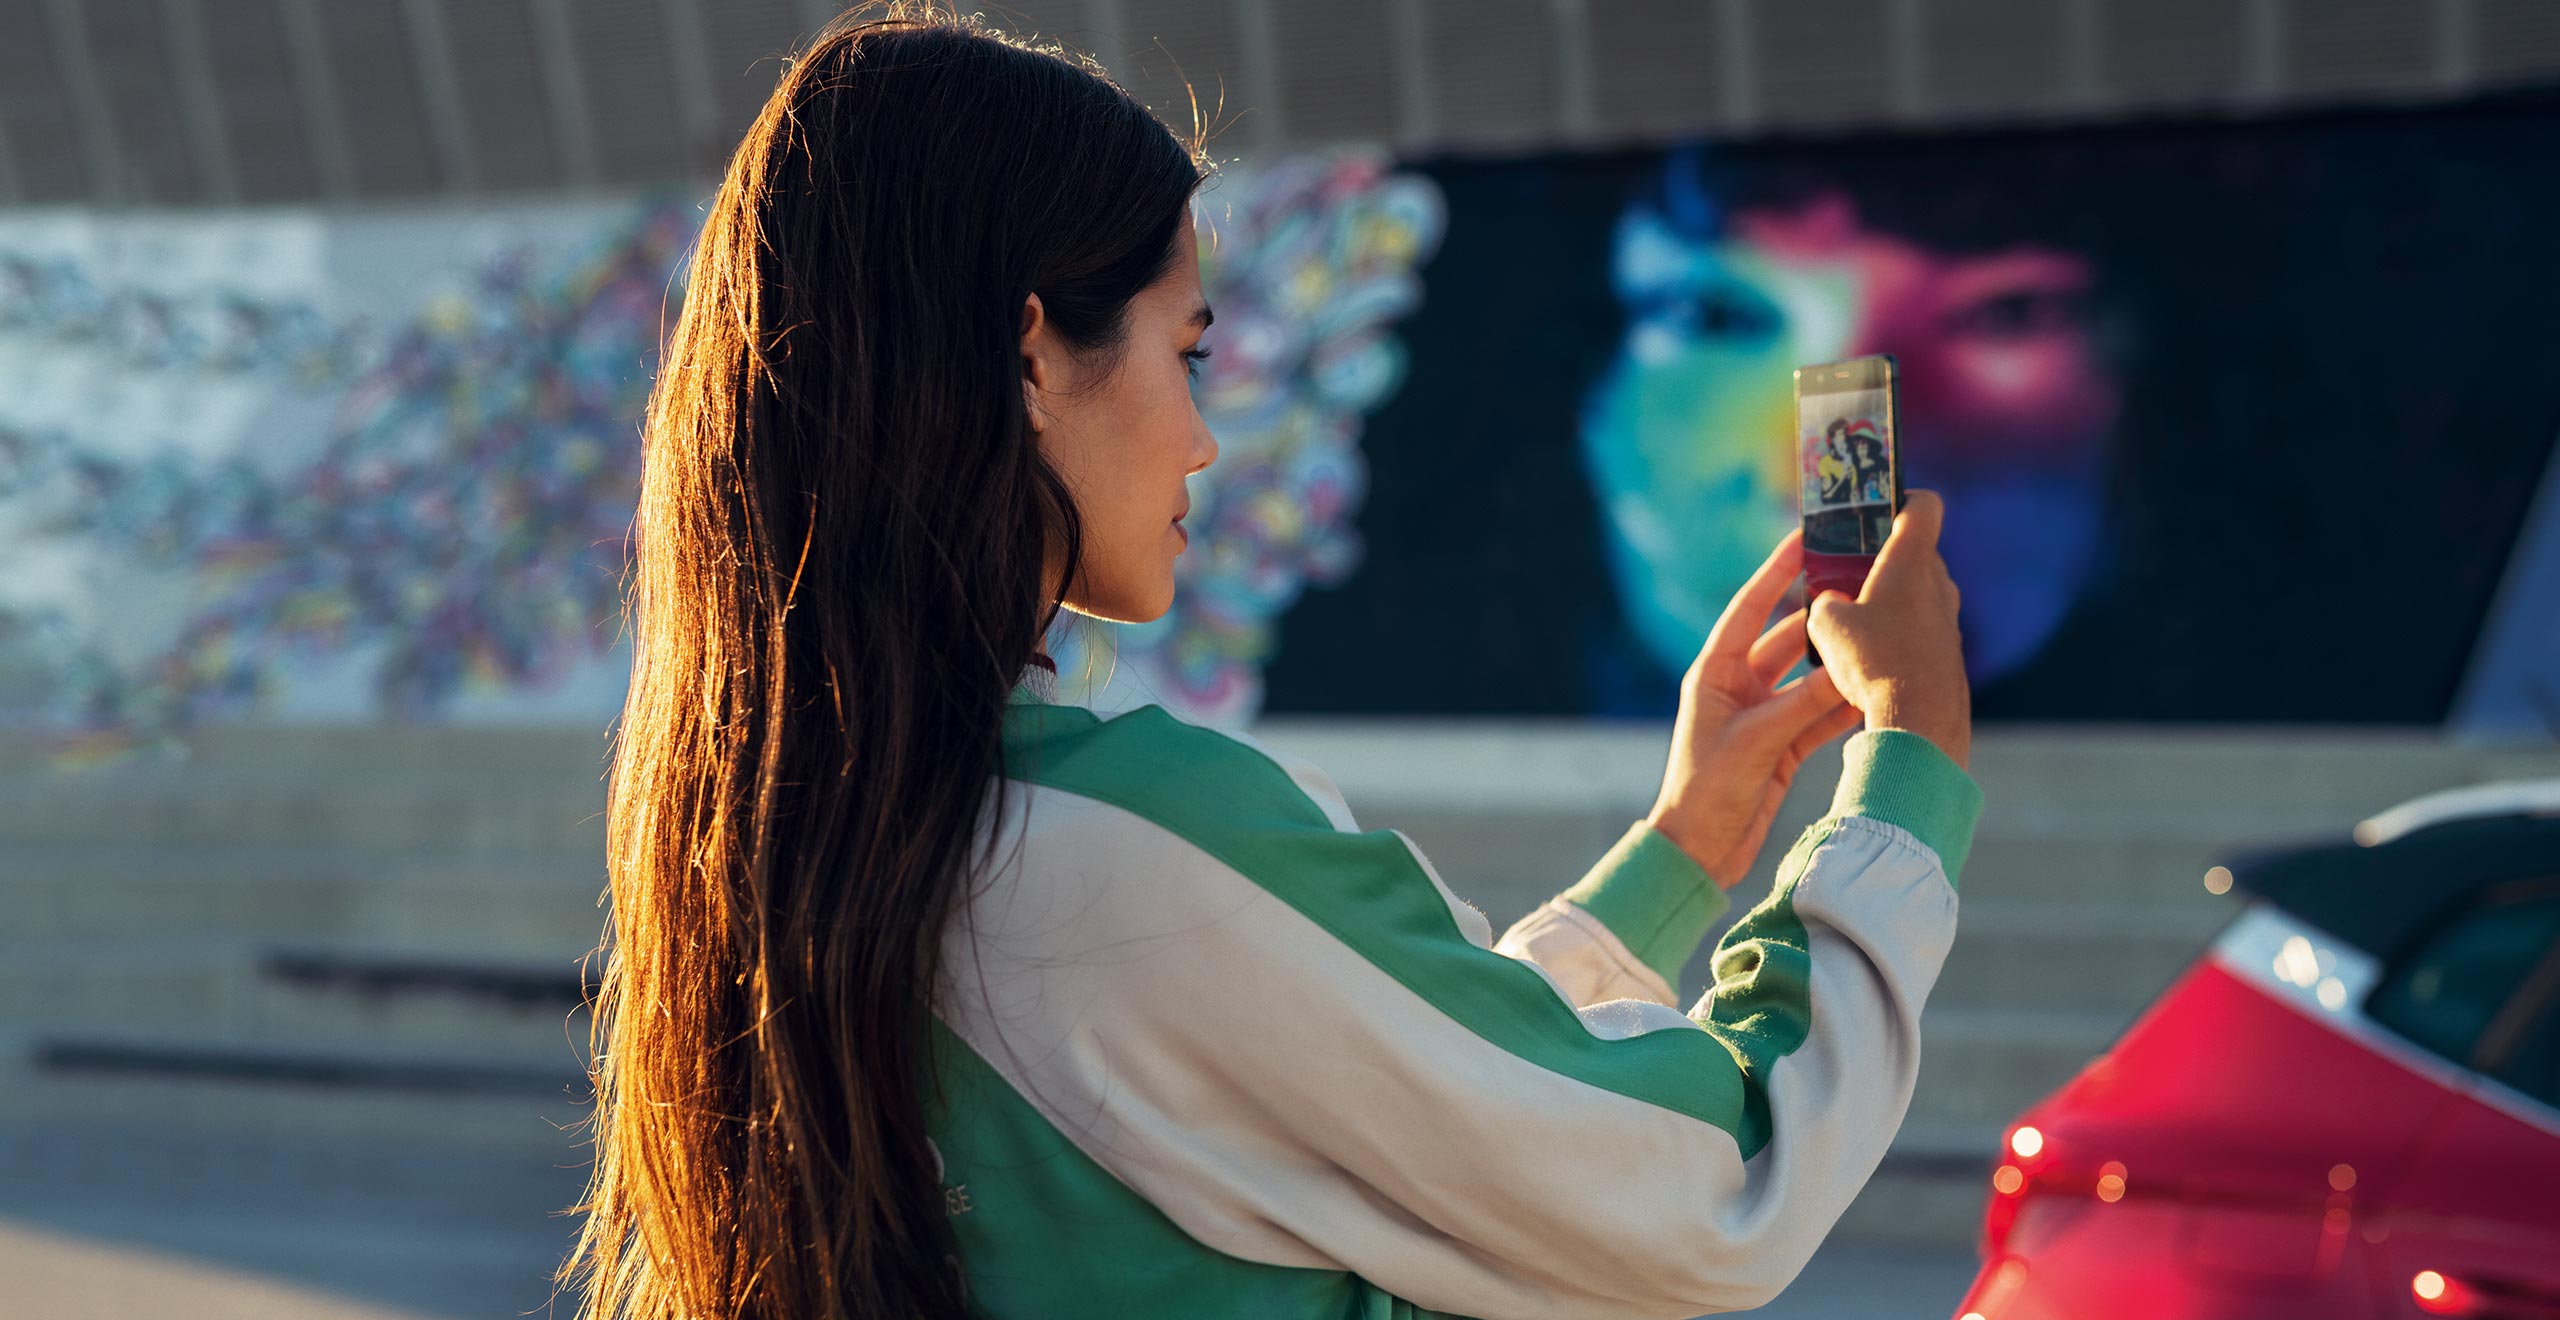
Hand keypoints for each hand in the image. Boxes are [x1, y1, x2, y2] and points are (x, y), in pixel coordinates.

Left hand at [1647, 529, 1863, 889]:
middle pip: (1786, 639)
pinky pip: (1818, 714)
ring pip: (1808, 677)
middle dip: (1821, 617)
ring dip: (1838, 662)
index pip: (1749, 609)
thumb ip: (1802, 705)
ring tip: (1878, 632)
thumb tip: (1847, 669)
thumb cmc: (1708, 792)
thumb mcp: (1757, 741)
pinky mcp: (1781, 744)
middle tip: (1861, 588)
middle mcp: (1737, 687)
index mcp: (1714, 673)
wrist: (1700, 852)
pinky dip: (1842, 704)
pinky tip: (1873, 688)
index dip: (1776, 572)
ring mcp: (1761, 714)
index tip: (1804, 537)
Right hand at [1805, 489, 1969, 769]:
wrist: (1921, 722)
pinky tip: (1873, 661)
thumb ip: (1824, 603)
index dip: (1901, 498)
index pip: (1924, 504)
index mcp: (1910, 560)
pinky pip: (1922, 629)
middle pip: (1914, 552)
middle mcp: (1939, 583)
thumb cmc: (1873, 663)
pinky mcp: (1950, 652)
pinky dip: (1900, 634)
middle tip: (1846, 576)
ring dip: (1890, 601)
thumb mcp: (1826, 627)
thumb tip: (1831, 605)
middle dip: (1881, 560)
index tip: (1877, 509)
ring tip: (1855, 625)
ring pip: (1918, 594)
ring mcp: (1949, 619)